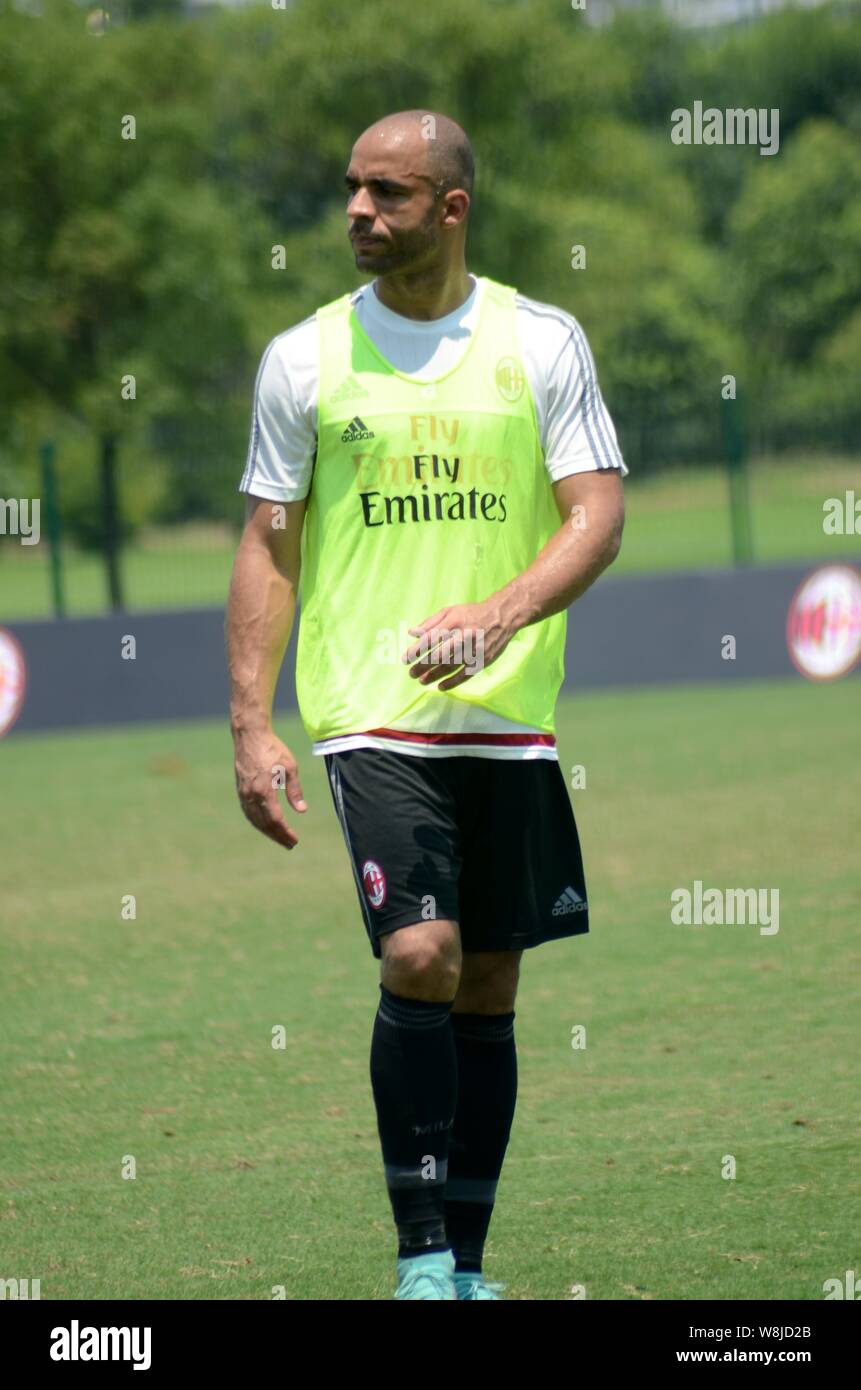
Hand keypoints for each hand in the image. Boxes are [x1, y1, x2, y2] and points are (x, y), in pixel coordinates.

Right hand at [232, 728, 306, 849]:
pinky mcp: (240, 790)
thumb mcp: (290, 768)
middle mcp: (251, 795)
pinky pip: (248, 812)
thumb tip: (302, 811)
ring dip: (267, 831)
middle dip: (278, 836)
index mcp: (264, 791)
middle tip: (290, 845)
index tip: (294, 840)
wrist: (250, 736)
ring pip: (255, 820)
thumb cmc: (273, 749)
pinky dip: (257, 822)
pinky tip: (265, 825)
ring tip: (279, 838)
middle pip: (264, 824)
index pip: (276, 820)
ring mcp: (243, 793)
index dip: (285, 832)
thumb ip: (295, 791)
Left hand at [402, 600, 515, 691]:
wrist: (503, 616)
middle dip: (422, 666)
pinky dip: (452, 682)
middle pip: (439, 655)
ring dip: (434, 675)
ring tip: (422, 681)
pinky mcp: (484, 659)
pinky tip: (440, 686)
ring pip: (451, 666)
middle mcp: (464, 635)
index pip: (431, 638)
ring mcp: (475, 649)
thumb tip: (412, 633)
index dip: (416, 650)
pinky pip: (466, 674)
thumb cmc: (472, 613)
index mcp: (454, 621)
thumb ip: (430, 622)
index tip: (405, 659)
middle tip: (411, 673)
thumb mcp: (451, 611)